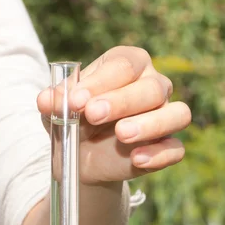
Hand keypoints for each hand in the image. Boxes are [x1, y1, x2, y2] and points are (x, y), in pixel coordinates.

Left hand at [37, 46, 190, 184]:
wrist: (81, 157)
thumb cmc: (73, 121)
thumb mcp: (57, 110)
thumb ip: (54, 102)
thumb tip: (47, 99)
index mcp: (128, 65)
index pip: (124, 65)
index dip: (101, 81)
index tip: (77, 100)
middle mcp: (154, 85)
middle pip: (152, 88)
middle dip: (122, 101)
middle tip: (93, 115)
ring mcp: (165, 116)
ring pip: (177, 114)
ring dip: (151, 123)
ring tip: (122, 134)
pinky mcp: (168, 146)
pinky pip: (176, 149)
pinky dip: (159, 154)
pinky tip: (136, 159)